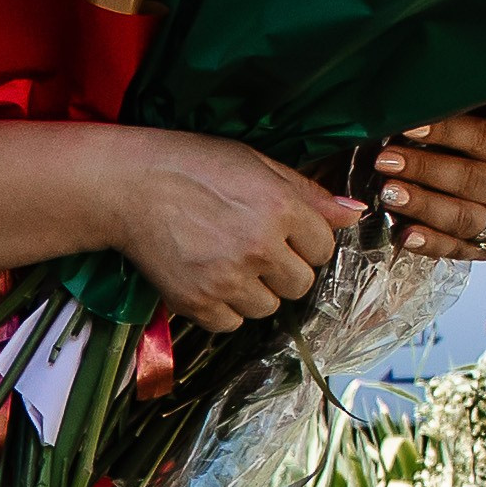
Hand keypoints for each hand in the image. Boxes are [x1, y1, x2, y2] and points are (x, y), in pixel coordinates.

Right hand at [103, 129, 364, 334]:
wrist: (129, 185)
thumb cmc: (193, 165)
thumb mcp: (255, 163)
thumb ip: (308, 193)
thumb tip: (356, 213)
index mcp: (280, 207)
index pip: (322, 248)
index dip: (303, 241)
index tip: (280, 231)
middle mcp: (259, 247)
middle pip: (300, 284)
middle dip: (283, 270)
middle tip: (253, 248)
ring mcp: (228, 279)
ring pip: (267, 308)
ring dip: (254, 291)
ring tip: (226, 261)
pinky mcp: (198, 303)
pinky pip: (231, 323)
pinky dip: (223, 308)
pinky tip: (207, 277)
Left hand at [375, 97, 485, 260]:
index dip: (447, 132)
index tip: (410, 125)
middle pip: (470, 179)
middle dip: (424, 169)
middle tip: (385, 159)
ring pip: (463, 218)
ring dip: (423, 206)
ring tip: (388, 193)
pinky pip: (459, 250)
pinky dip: (431, 244)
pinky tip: (405, 236)